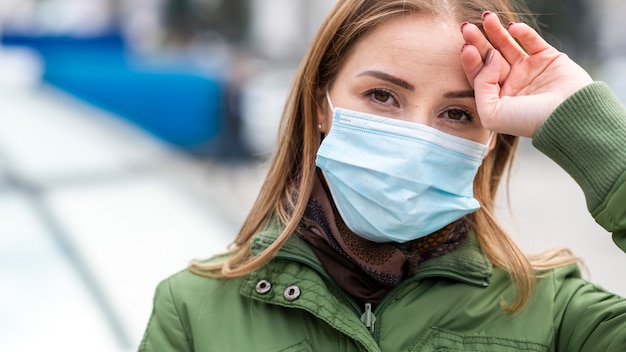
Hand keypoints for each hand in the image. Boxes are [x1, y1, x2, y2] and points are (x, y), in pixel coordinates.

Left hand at [460, 12, 592, 137]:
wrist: (569, 115)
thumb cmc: (528, 121)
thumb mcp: (492, 113)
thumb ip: (482, 87)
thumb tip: (490, 59)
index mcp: (498, 98)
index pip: (479, 75)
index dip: (471, 60)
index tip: (465, 47)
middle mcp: (512, 83)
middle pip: (490, 58)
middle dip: (478, 42)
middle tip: (466, 28)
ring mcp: (530, 70)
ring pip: (508, 45)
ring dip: (496, 31)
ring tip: (486, 17)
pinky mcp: (548, 58)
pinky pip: (532, 41)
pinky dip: (523, 32)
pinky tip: (512, 27)